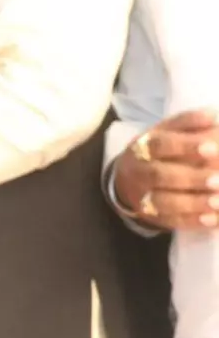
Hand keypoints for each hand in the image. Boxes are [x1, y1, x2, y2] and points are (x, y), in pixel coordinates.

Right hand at [112, 109, 218, 229]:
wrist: (127, 179)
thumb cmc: (158, 151)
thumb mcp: (166, 131)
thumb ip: (189, 123)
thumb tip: (214, 115)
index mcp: (143, 146)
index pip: (161, 145)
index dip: (185, 146)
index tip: (212, 147)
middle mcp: (139, 172)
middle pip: (161, 176)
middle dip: (192, 178)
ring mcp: (143, 196)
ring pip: (164, 202)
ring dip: (193, 203)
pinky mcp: (153, 217)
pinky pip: (172, 222)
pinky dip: (193, 222)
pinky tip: (213, 220)